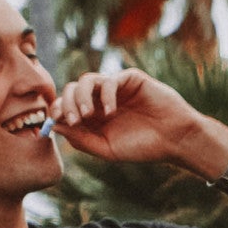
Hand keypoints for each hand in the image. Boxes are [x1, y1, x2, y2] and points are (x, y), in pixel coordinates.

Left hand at [48, 69, 227, 174]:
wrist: (173, 139)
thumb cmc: (142, 147)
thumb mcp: (106, 149)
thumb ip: (81, 139)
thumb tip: (54, 126)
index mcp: (92, 118)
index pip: (65, 106)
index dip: (57, 110)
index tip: (56, 122)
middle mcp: (100, 100)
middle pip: (71, 90)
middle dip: (68, 103)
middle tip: (76, 120)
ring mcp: (114, 88)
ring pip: (86, 80)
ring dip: (81, 97)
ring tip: (89, 116)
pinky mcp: (129, 79)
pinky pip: (109, 80)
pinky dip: (105, 94)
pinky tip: (111, 111)